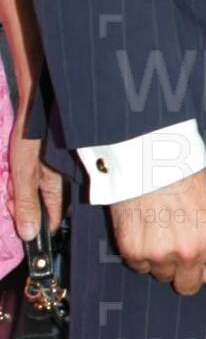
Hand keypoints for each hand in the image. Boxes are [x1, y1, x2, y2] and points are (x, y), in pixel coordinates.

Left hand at [7, 118, 64, 240]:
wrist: (36, 105)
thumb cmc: (31, 135)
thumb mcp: (22, 172)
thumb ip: (26, 203)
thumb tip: (28, 233)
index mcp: (59, 189)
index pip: (51, 222)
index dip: (31, 224)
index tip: (15, 215)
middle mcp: (63, 184)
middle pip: (43, 209)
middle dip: (23, 205)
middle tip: (10, 193)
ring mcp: (57, 174)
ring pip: (38, 195)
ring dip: (21, 191)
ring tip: (11, 177)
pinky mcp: (50, 164)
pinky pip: (37, 181)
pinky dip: (24, 179)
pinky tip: (17, 168)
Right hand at [109, 167, 205, 297]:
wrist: (149, 159)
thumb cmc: (189, 176)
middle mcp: (189, 253)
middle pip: (189, 288)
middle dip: (189, 273)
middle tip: (183, 249)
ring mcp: (159, 255)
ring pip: (163, 276)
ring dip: (164, 261)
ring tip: (163, 231)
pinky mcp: (132, 252)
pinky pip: (140, 266)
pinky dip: (143, 253)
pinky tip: (146, 229)